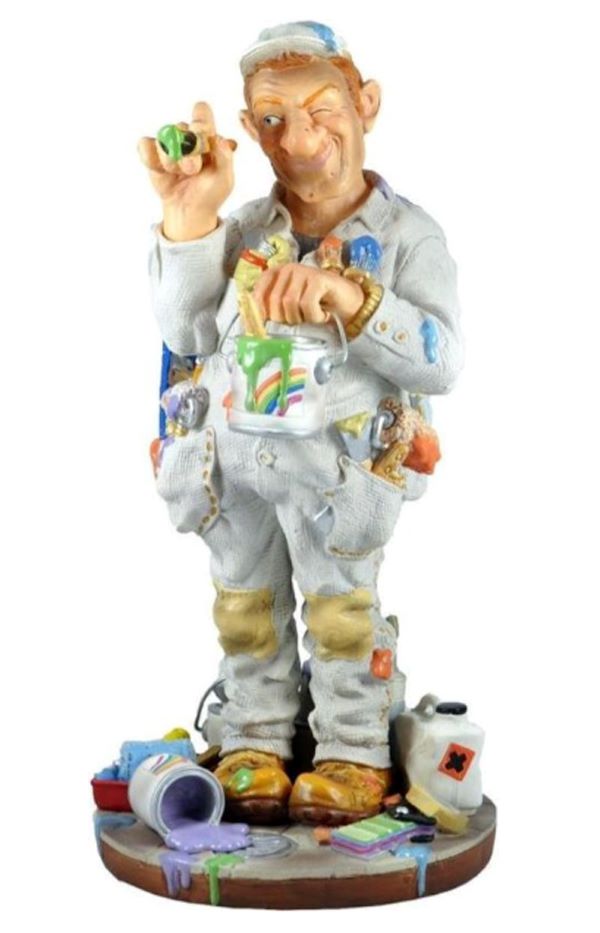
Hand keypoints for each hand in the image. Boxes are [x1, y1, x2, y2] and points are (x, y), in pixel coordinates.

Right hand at [138, 102, 235, 240]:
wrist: (190, 210)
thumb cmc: (211, 193)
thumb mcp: (225, 179)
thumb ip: (225, 157)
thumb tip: (221, 139)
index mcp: (207, 136)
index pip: (202, 112)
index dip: (200, 122)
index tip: (202, 139)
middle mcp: (187, 136)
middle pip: (181, 126)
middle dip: (187, 151)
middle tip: (191, 170)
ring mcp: (169, 143)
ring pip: (163, 138)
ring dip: (171, 160)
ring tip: (178, 174)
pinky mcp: (152, 153)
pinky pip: (144, 145)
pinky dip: (151, 159)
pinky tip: (161, 172)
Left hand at [253, 264, 362, 324]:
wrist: (348, 305)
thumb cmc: (317, 308)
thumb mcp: (291, 310)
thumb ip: (273, 311)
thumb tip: (253, 328)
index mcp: (276, 275)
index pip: (258, 293)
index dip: (258, 313)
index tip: (262, 329)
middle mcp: (288, 269)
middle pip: (274, 301)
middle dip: (285, 319)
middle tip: (300, 322)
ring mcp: (304, 272)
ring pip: (290, 303)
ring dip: (301, 318)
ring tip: (312, 317)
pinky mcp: (319, 279)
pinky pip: (307, 304)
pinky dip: (314, 316)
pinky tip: (323, 315)